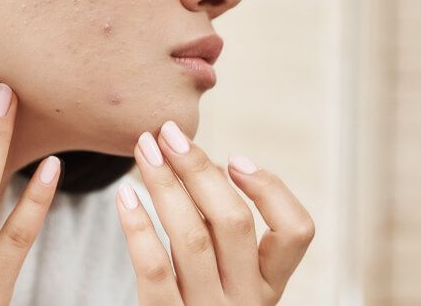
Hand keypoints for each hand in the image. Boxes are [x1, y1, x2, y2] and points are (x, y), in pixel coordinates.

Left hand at [116, 120, 314, 304]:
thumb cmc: (200, 300)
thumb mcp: (228, 274)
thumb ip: (224, 229)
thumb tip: (202, 163)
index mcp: (268, 283)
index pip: (297, 232)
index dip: (271, 189)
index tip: (235, 158)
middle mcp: (246, 301)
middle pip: (233, 222)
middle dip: (198, 169)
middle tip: (167, 132)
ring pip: (191, 237)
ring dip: (164, 184)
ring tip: (143, 148)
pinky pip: (153, 269)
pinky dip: (137, 226)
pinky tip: (123, 195)